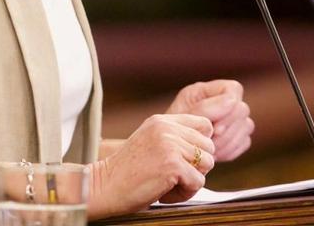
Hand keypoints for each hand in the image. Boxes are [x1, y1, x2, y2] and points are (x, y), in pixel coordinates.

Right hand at [89, 114, 214, 217]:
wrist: (104, 186)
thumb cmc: (127, 172)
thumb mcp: (151, 143)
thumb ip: (174, 138)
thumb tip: (209, 146)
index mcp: (162, 121)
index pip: (204, 125)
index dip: (201, 145)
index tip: (185, 160)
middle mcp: (167, 128)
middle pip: (209, 147)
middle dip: (196, 166)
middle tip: (172, 176)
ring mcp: (170, 145)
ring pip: (206, 165)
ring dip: (191, 180)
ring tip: (167, 184)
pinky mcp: (172, 165)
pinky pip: (198, 182)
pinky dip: (185, 193)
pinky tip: (164, 192)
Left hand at [167, 79, 254, 161]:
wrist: (174, 149)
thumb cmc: (174, 129)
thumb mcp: (184, 115)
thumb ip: (205, 107)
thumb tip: (231, 101)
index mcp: (210, 90)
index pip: (233, 89)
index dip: (227, 108)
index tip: (213, 127)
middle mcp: (226, 101)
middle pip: (242, 109)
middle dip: (226, 130)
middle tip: (209, 142)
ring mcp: (235, 118)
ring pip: (246, 126)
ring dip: (226, 142)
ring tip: (208, 150)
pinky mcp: (239, 135)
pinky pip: (244, 142)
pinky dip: (229, 151)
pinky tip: (214, 154)